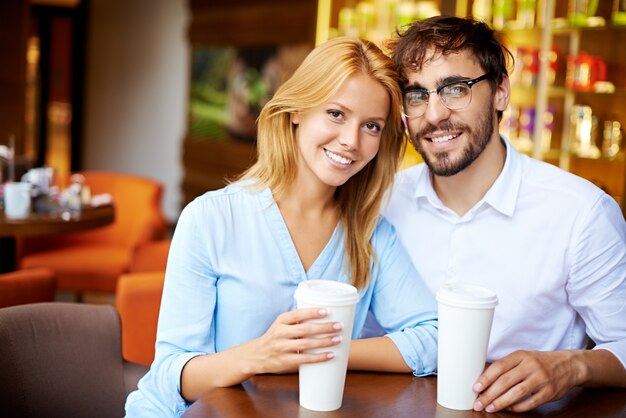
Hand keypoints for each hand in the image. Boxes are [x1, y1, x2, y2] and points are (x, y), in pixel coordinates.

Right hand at [247, 307, 342, 374]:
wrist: (256, 355)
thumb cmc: (274, 337)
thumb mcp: (280, 325)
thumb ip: (296, 321)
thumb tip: (323, 316)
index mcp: (281, 321)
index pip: (298, 314)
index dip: (312, 312)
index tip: (327, 311)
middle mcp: (280, 333)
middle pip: (305, 329)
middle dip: (324, 327)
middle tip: (339, 326)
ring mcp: (282, 347)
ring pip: (306, 344)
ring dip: (324, 342)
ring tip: (338, 339)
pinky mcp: (285, 361)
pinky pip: (304, 359)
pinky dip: (319, 357)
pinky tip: (330, 355)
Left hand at [472, 350, 586, 412]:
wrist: (569, 365)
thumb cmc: (539, 362)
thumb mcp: (523, 358)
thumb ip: (507, 367)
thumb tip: (484, 380)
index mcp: (521, 355)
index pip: (499, 366)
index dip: (486, 378)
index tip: (476, 387)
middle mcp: (531, 366)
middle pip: (506, 381)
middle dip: (489, 394)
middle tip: (479, 403)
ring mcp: (541, 379)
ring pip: (517, 392)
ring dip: (501, 402)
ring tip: (490, 408)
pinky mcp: (550, 392)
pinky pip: (531, 402)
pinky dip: (518, 407)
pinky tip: (508, 409)